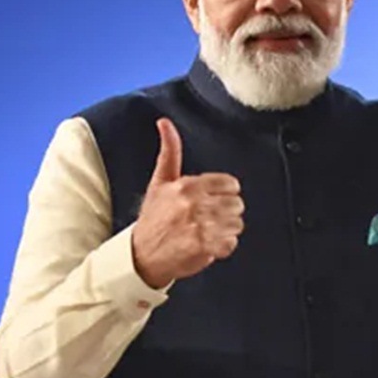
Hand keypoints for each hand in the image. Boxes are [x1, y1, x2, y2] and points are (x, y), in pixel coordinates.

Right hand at [131, 118, 243, 288]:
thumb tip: (165, 123)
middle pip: (237, 204)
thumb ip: (170, 152)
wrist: (141, 255)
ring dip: (225, 231)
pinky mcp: (204, 247)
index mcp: (187, 185)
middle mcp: (194, 204)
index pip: (230, 184)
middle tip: (208, 219)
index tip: (212, 201)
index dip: (224, 194)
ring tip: (207, 232)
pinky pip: (231, 243)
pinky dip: (222, 247)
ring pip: (236, 224)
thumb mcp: (159, 182)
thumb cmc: (153, 218)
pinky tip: (207, 245)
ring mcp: (200, 226)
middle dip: (226, 213)